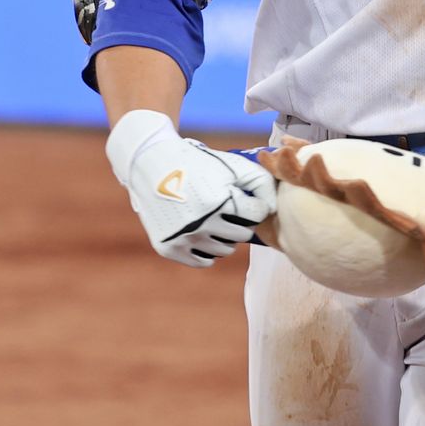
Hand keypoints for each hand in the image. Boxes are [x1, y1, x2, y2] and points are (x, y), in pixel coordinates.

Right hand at [105, 109, 276, 266]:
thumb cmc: (200, 165)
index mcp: (219, 203)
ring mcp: (183, 239)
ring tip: (218, 218)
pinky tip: (206, 233)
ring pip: (225, 250)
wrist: (152, 165)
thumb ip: (262, 184)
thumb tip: (272, 210)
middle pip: (243, 234)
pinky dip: (209, 249)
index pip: (258, 215)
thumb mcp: (235, 166)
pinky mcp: (168, 248)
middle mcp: (200, 225)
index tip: (244, 196)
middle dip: (242, 220)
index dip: (255, 203)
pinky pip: (204, 261)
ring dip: (227, 236)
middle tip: (230, 207)